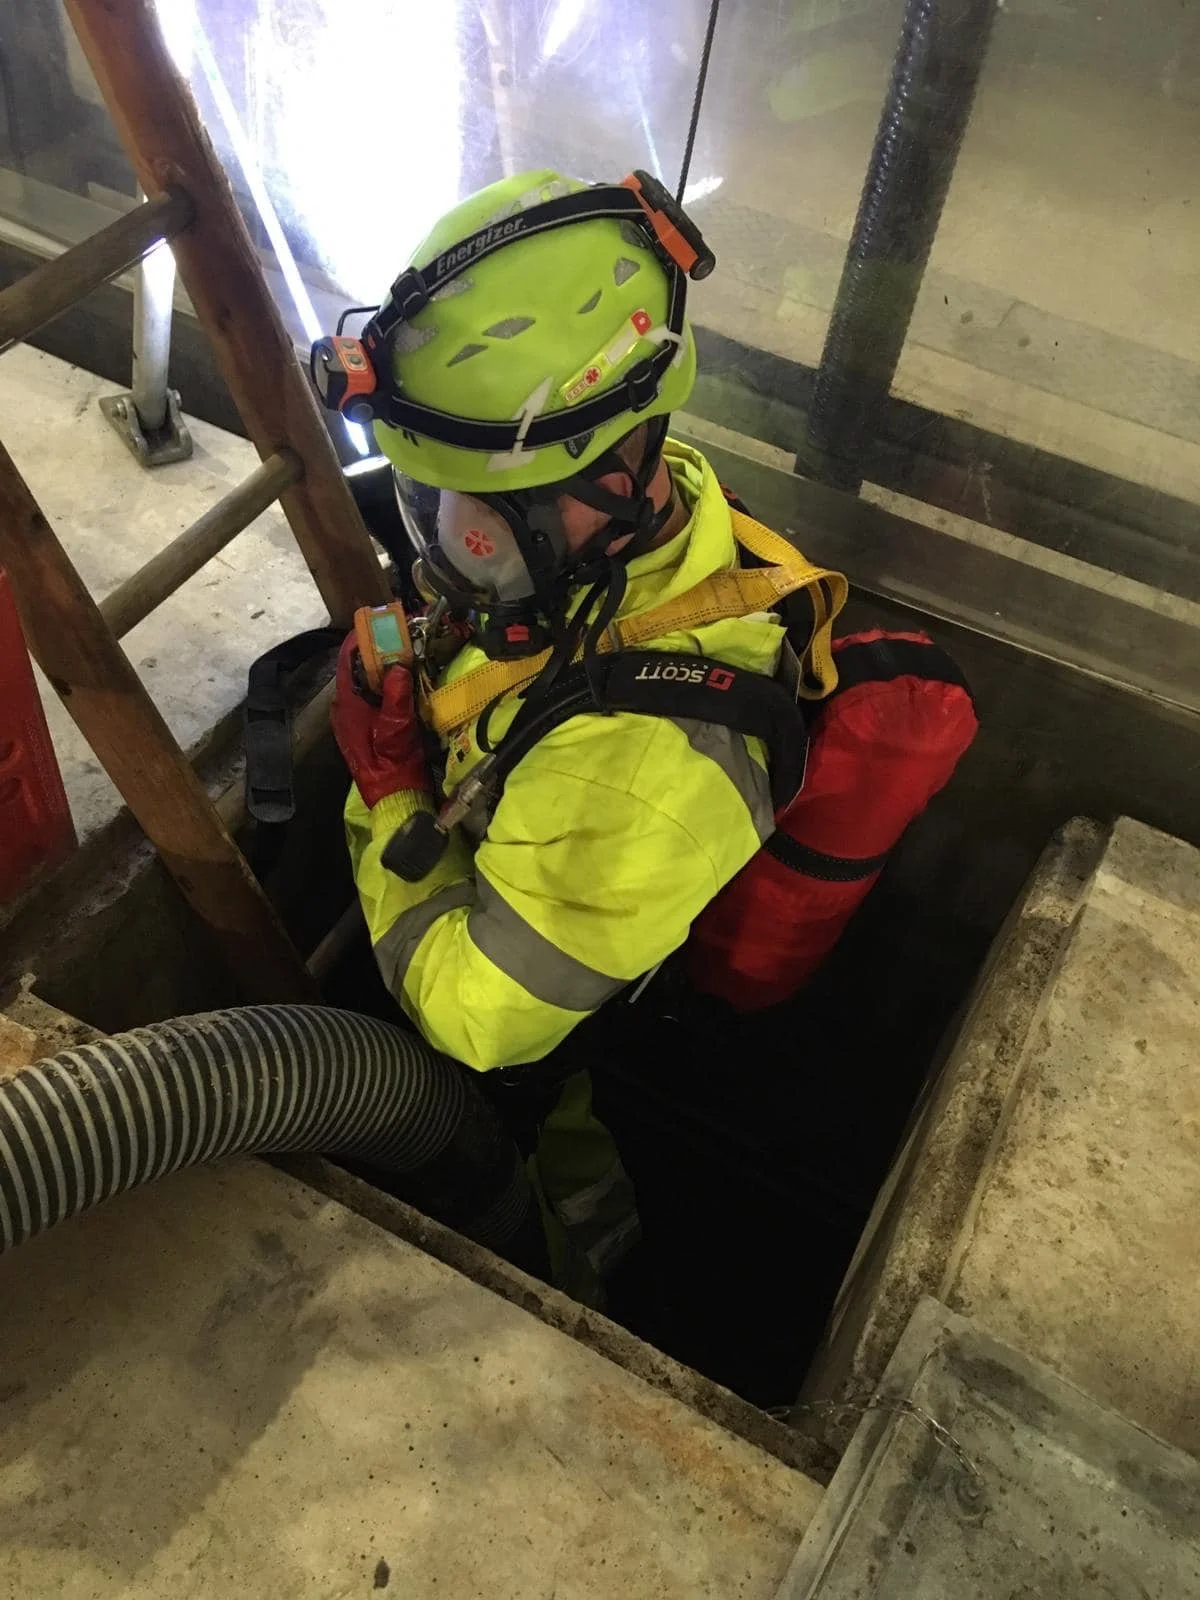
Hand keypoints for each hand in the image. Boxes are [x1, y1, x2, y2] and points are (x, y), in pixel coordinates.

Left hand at [331, 632, 429, 808]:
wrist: (395, 798)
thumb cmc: (393, 765)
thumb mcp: (397, 730)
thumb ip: (397, 698)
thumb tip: (398, 666)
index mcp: (348, 705)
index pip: (347, 661)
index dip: (362, 639)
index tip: (380, 622)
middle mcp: (347, 708)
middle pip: (357, 668)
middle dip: (377, 650)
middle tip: (400, 633)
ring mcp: (356, 717)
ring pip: (366, 681)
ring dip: (383, 666)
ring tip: (405, 649)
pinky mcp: (368, 725)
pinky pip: (374, 695)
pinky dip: (387, 683)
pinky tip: (404, 679)